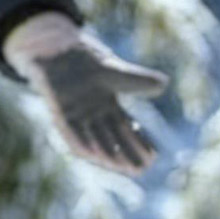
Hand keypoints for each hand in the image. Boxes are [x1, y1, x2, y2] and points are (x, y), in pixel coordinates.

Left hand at [4, 12, 166, 173]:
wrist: (54, 48)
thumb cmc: (85, 60)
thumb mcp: (115, 71)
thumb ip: (137, 79)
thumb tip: (164, 84)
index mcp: (107, 107)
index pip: (127, 128)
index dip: (140, 142)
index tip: (154, 156)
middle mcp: (91, 113)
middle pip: (112, 137)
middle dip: (126, 154)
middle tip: (141, 170)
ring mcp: (74, 111)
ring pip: (92, 137)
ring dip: (105, 152)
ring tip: (121, 166)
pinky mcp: (56, 105)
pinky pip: (67, 127)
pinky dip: (78, 139)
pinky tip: (89, 152)